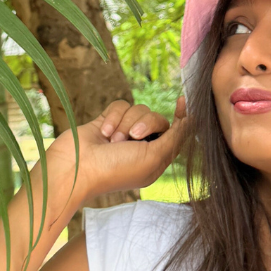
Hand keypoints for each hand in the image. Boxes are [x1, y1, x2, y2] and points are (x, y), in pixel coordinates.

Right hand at [48, 96, 187, 209]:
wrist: (76, 168)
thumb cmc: (116, 169)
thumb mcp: (154, 157)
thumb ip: (176, 137)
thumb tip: (195, 118)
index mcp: (155, 159)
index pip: (176, 133)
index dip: (183, 116)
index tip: (183, 101)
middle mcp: (141, 146)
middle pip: (157, 118)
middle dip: (144, 124)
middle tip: (131, 138)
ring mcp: (123, 133)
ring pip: (138, 109)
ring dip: (126, 123)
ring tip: (113, 140)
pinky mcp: (107, 121)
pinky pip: (120, 105)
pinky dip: (113, 116)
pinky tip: (103, 132)